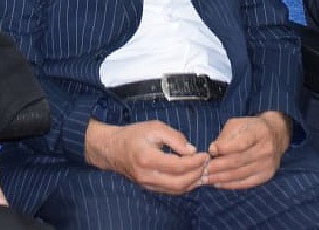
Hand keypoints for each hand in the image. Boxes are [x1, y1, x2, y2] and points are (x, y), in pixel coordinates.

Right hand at [84, 119, 207, 195]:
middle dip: (197, 174)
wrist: (113, 149)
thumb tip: (191, 150)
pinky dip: (184, 186)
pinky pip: (171, 191)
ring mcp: (148, 184)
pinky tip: (192, 177)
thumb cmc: (133, 135)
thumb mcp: (154, 127)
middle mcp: (147, 176)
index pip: (179, 166)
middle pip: (180, 182)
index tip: (205, 155)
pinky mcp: (149, 188)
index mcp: (148, 159)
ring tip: (202, 170)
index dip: (195, 162)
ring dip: (193, 182)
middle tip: (206, 163)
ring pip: (176, 190)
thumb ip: (174, 137)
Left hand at [203, 112, 289, 189]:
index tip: (210, 150)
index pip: (241, 143)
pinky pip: (245, 183)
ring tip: (206, 178)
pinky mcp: (266, 175)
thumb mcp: (239, 124)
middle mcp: (266, 149)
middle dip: (218, 166)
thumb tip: (213, 150)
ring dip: (221, 178)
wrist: (276, 134)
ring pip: (240, 174)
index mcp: (260, 133)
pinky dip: (230, 185)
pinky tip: (218, 184)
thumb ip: (226, 136)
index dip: (224, 148)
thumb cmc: (252, 128)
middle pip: (238, 161)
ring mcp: (267, 164)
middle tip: (202, 170)